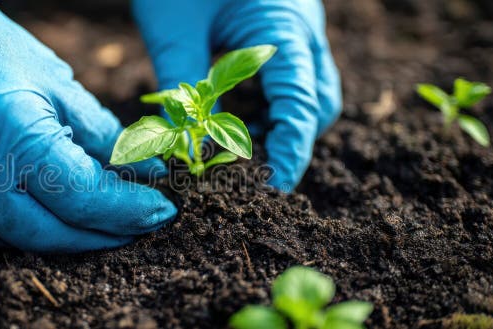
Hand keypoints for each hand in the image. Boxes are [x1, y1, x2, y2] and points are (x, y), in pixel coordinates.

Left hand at [133, 0, 341, 191]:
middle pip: (318, 103)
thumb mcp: (173, 27)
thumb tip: (186, 149)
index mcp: (286, 30)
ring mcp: (297, 25)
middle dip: (290, 140)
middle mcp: (303, 31)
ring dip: (279, 120)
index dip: (291, 153)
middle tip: (249, 171)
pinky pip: (289, 71)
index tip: (273, 189)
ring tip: (235, 144)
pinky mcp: (282, 22)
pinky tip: (233, 110)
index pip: (302, 108)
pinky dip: (268, 98)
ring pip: (308, 88)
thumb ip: (182, 88)